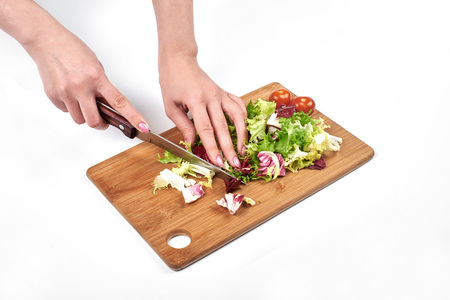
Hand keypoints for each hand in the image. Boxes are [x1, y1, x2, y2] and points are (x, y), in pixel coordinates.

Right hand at [25, 25, 148, 131]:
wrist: (47, 41)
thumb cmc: (72, 50)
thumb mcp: (96, 66)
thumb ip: (102, 86)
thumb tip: (107, 104)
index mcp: (97, 78)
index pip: (119, 102)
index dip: (133, 117)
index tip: (142, 126)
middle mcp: (81, 86)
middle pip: (94, 121)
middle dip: (100, 124)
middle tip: (103, 120)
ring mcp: (66, 92)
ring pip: (79, 119)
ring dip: (84, 115)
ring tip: (82, 100)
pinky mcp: (53, 95)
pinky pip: (66, 111)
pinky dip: (70, 107)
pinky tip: (69, 93)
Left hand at [158, 54, 247, 167]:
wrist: (179, 60)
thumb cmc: (172, 81)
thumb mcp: (170, 106)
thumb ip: (183, 125)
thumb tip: (192, 143)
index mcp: (196, 101)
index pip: (206, 129)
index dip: (213, 147)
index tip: (218, 161)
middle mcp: (212, 97)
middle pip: (223, 127)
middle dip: (229, 147)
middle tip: (234, 163)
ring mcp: (220, 94)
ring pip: (237, 116)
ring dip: (242, 134)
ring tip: (243, 148)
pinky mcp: (225, 92)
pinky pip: (238, 105)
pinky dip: (243, 117)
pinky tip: (243, 128)